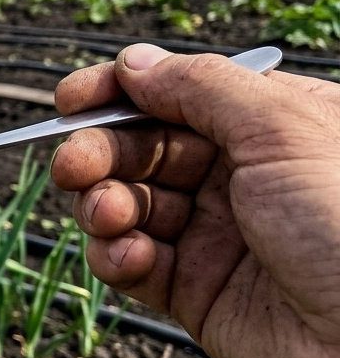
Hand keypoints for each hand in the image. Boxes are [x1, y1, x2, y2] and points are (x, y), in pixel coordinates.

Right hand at [53, 44, 339, 357]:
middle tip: (73, 166)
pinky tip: (127, 258)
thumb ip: (202, 87)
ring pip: (130, 204)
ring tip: (107, 216)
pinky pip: (134, 264)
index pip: (180, 94)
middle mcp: (244, 178)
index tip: (72, 100)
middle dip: (101, 152)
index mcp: (274, 127)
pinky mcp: (198, 294)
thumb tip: (135, 63)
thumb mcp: (284, 131)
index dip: (121, 93)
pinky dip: (116, 256)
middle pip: (144, 148)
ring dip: (103, 204)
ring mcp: (219, 237)